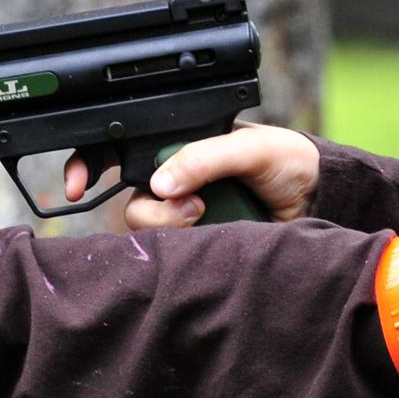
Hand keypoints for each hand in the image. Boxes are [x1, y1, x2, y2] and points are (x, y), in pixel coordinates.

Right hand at [59, 122, 321, 229]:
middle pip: (131, 200)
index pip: (120, 149)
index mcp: (178, 145)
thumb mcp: (249, 148)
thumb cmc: (288, 161)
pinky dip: (187, 247)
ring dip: (173, 226)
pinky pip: (174, 252)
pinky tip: (213, 237)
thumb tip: (162, 184)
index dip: (88, 164)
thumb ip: (205, 157)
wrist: (320, 201)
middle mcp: (175, 180)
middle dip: (153, 210)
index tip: (78, 187)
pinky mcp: (200, 244)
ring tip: (209, 215)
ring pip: (148, 229)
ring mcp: (186, 214)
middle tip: (191, 207)